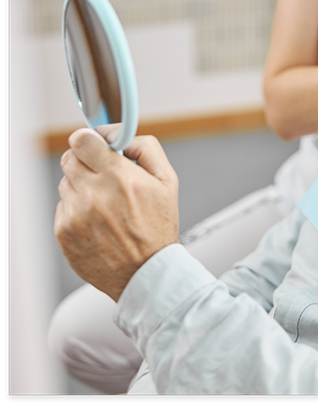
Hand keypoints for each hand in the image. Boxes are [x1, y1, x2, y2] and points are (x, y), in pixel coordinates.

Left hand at [55, 128, 179, 301]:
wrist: (145, 272)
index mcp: (120, 177)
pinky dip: (77, 209)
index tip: (96, 145)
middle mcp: (94, 194)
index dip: (90, 139)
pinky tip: (97, 221)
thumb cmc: (157, 227)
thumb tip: (119, 134)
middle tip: (103, 174)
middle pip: (69, 158)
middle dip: (86, 161)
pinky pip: (63, 206)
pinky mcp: (64, 232)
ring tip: (105, 203)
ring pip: (66, 182)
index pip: (83, 140)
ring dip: (82, 186)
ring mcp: (76, 214)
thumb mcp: (168, 180)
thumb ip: (145, 147)